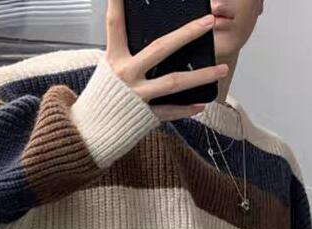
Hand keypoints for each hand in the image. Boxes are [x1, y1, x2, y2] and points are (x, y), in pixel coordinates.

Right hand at [104, 0, 228, 121]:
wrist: (90, 133)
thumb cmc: (101, 101)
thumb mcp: (108, 73)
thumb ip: (127, 57)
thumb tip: (153, 46)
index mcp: (114, 60)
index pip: (116, 26)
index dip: (118, 4)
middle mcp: (126, 75)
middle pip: (160, 49)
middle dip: (186, 34)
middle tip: (208, 22)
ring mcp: (137, 96)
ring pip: (173, 82)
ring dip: (201, 75)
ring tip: (222, 69)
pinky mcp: (144, 116)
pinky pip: (170, 111)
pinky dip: (186, 109)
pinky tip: (201, 104)